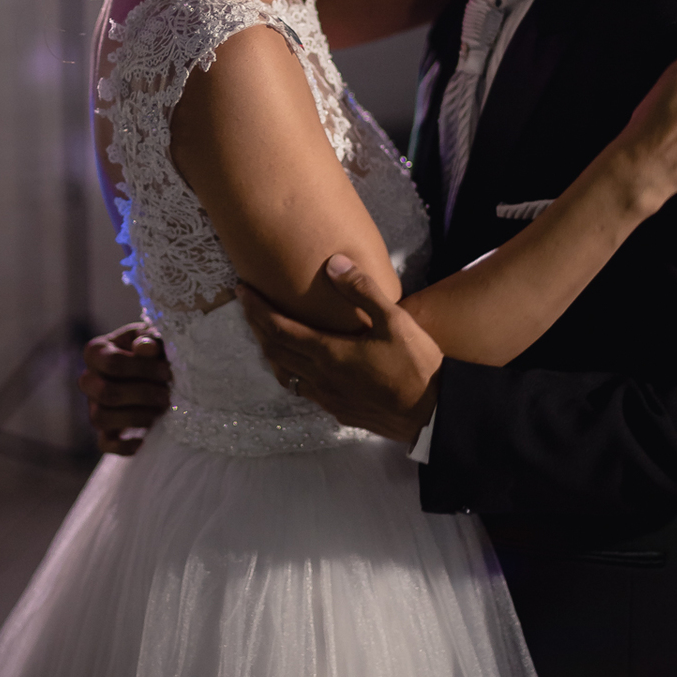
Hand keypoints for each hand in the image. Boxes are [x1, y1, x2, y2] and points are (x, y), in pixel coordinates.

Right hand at [78, 322, 170, 455]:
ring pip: (101, 419)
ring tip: (161, 411)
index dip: (143, 369)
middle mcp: (88, 379)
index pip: (112, 363)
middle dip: (142, 395)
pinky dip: (124, 446)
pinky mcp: (104, 430)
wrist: (156, 366)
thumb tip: (145, 347)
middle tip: (167, 395)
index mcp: (96, 351)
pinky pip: (105, 444)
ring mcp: (93, 406)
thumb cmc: (154, 347)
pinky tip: (145, 438)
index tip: (168, 372)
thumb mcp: (154, 337)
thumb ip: (150, 339)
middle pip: (106, 393)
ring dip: (136, 417)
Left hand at [237, 257, 442, 444]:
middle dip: (257, 326)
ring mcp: (329, 399)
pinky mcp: (340, 412)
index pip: (279, 329)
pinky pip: (304, 390)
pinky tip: (299, 365)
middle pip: (275, 351)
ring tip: (266, 332)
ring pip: (286, 374)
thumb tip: (333, 263)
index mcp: (329, 353)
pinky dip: (291, 371)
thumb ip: (362, 291)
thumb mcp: (394, 320)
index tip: (242, 291)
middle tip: (247, 305)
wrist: (433, 414)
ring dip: (271, 351)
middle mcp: (321, 379)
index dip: (257, 309)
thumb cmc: (416, 365)